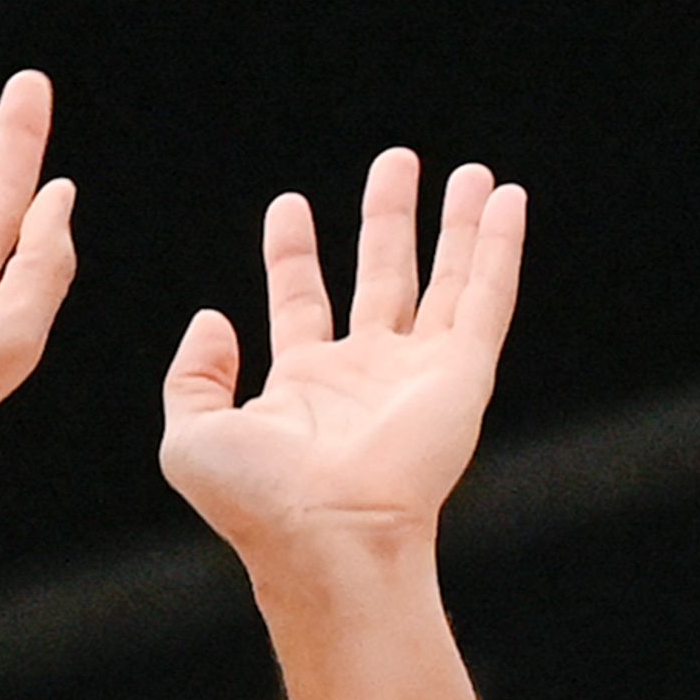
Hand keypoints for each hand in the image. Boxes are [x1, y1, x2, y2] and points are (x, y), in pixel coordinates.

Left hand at [159, 151, 523, 591]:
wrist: (328, 537)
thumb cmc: (259, 502)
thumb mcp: (191, 436)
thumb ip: (192, 376)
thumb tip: (213, 319)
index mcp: (304, 386)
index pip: (301, 300)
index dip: (294, 252)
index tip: (289, 204)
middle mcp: (367, 375)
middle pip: (383, 277)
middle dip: (388, 219)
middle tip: (395, 162)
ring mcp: (418, 373)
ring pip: (446, 281)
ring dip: (458, 226)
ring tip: (472, 173)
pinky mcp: (461, 375)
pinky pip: (485, 297)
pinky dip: (498, 247)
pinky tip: (508, 202)